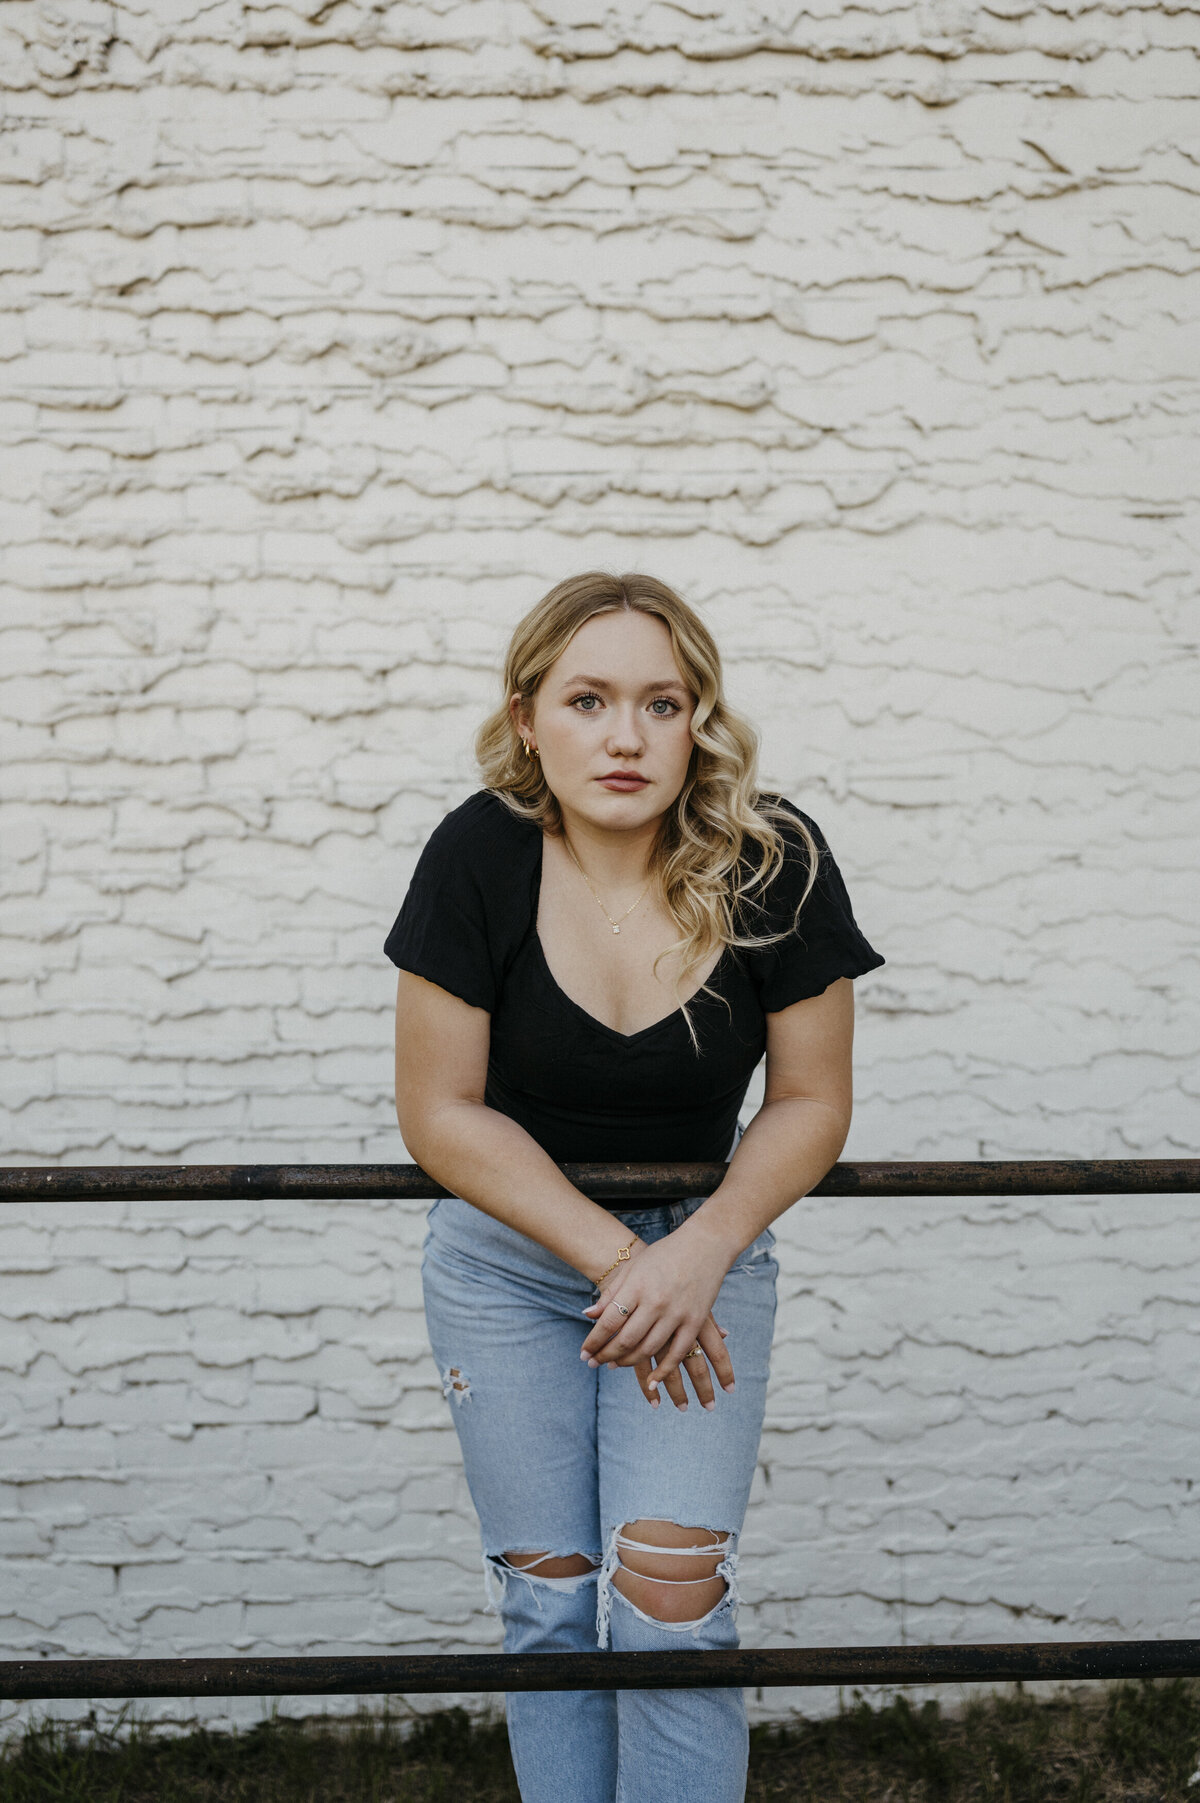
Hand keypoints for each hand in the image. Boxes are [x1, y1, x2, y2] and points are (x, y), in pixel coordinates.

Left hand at [580, 1227, 735, 1407]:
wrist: (705, 1243)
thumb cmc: (664, 1254)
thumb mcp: (634, 1268)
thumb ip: (612, 1293)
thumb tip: (587, 1315)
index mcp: (636, 1286)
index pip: (609, 1322)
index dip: (593, 1341)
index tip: (583, 1354)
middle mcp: (655, 1301)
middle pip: (625, 1340)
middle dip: (606, 1355)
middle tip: (594, 1363)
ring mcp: (677, 1313)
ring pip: (648, 1349)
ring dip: (628, 1362)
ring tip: (614, 1366)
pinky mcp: (695, 1321)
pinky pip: (677, 1353)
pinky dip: (663, 1371)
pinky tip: (651, 1381)